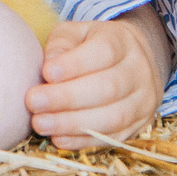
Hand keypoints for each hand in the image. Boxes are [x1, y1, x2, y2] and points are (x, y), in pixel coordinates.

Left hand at [26, 12, 173, 148]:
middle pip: (108, 87)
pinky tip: (58, 139)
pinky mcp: (138, 126)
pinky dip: (82, 141)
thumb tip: (48, 71)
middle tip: (33, 102)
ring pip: (112, 117)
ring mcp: (142, 101)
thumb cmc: (91, 46)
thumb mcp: (75, 34)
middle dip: (67, 98)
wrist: (132, 62)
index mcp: (123, 42)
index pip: (104, 52)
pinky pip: (112, 138)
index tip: (46, 73)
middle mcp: (139, 71)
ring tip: (40, 124)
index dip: (75, 64)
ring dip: (72, 123)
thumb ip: (61, 45)